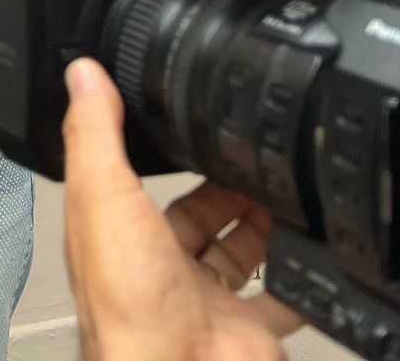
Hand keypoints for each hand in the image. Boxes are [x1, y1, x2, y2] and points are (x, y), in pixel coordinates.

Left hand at [62, 57, 300, 360]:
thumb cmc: (128, 307)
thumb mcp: (103, 199)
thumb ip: (96, 135)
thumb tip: (85, 73)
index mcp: (116, 232)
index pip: (134, 177)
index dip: (161, 148)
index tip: (190, 112)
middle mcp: (158, 265)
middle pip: (197, 211)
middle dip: (227, 183)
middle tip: (256, 149)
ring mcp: (205, 297)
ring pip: (241, 248)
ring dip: (266, 221)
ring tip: (289, 185)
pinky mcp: (248, 325)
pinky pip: (284, 296)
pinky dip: (302, 275)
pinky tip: (315, 247)